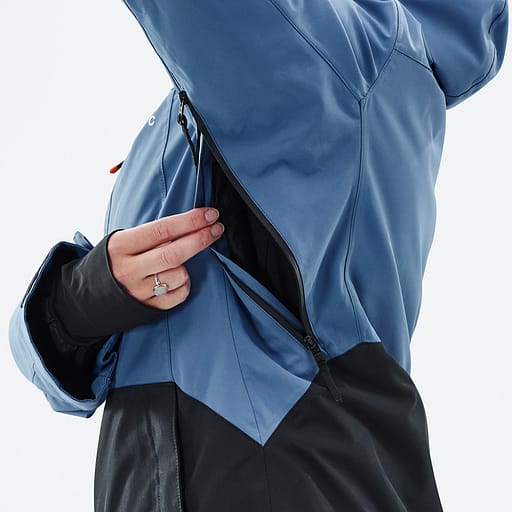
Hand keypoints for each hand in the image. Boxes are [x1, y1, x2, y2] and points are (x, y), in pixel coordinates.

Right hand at [107, 207, 223, 309]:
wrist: (86, 298)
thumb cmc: (112, 262)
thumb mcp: (121, 242)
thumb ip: (150, 236)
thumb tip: (189, 226)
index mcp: (121, 246)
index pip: (161, 229)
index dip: (190, 221)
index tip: (210, 214)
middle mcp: (129, 269)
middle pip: (174, 253)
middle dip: (201, 239)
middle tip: (217, 228)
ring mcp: (139, 291)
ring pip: (179, 275)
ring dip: (187, 266)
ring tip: (177, 263)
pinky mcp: (148, 308)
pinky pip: (179, 294)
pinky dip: (184, 285)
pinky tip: (177, 279)